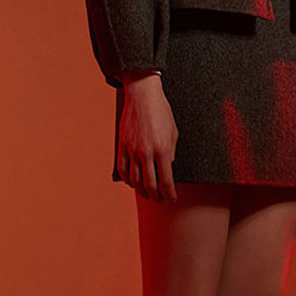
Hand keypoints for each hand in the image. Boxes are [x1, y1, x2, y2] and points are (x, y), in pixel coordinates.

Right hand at [117, 73, 178, 201]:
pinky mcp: (122, 145)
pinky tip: (133, 182)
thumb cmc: (160, 111)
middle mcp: (146, 152)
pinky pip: (123, 169)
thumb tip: (167, 167)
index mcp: (162, 150)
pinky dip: (128, 180)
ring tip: (147, 194)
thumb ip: (170, 152)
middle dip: (156, 197)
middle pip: (150, 186)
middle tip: (160, 200)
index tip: (171, 198)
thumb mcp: (173, 132)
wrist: (143, 95)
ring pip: (135, 180)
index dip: (169, 195)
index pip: (166, 182)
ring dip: (142, 191)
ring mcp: (132, 150)